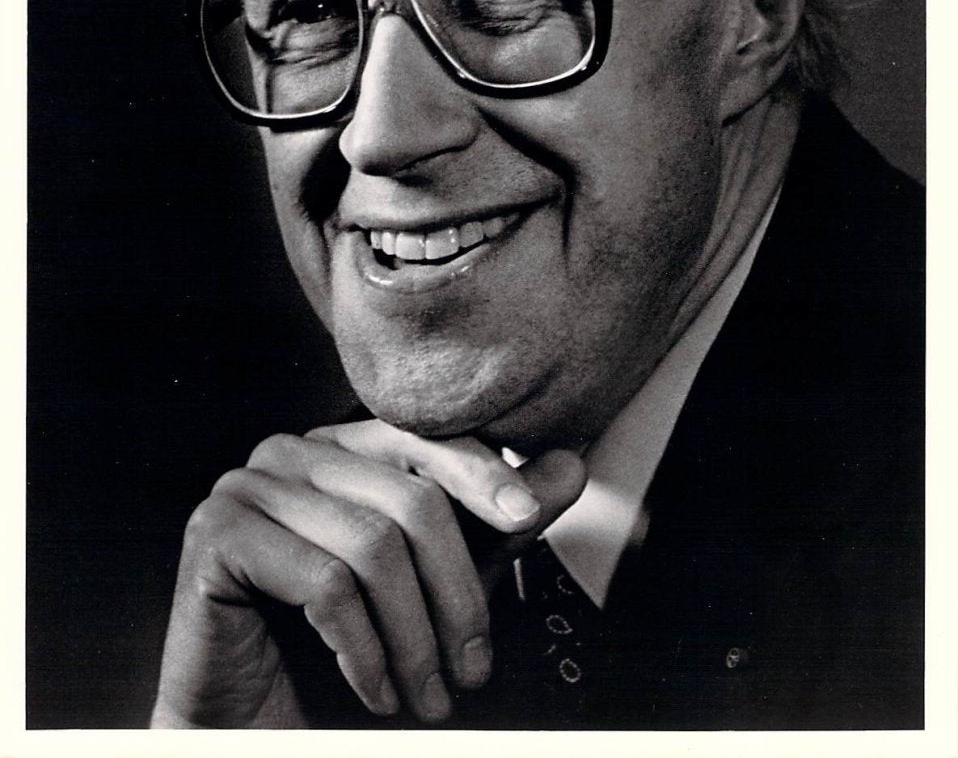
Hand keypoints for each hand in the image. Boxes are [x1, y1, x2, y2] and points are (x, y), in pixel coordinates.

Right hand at [151, 419, 585, 727]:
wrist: (247, 715)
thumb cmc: (342, 640)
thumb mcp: (437, 576)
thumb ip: (495, 521)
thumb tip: (570, 467)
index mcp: (339, 445)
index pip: (423, 438)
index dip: (482, 475)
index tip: (528, 516)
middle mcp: (290, 451)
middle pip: (406, 499)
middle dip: (455, 595)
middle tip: (474, 669)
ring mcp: (247, 486)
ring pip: (370, 545)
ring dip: (414, 638)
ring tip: (428, 695)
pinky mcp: (216, 534)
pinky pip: (321, 583)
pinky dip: (363, 649)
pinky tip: (374, 689)